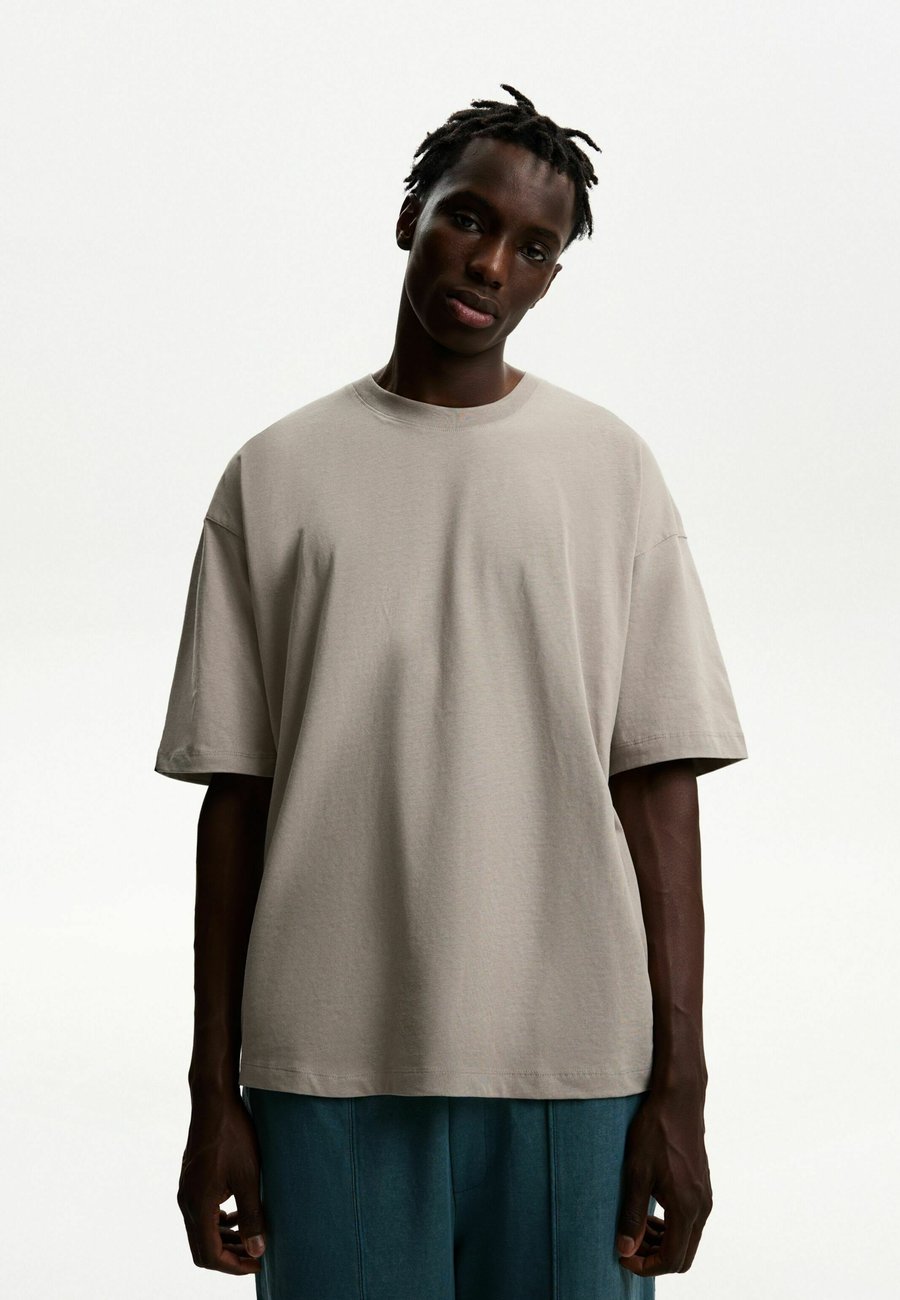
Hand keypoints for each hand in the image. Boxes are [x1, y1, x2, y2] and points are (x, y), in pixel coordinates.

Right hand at [177, 1092, 267, 1274]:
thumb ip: (252, 1216)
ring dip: (224, 1240)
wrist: (214, 1102)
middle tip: (256, 1257)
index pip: (210, 1254)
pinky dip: (218, 1223)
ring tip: (251, 1240)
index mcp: (198, 1205)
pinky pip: (201, 1213)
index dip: (234, 1266)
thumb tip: (257, 1251)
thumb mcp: (249, 1177)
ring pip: (201, 1231)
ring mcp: (186, 1191)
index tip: (257, 1265)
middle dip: (229, 1258)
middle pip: (202, 1248)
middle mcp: (186, 1202)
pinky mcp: (191, 1181)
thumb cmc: (233, 1136)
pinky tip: (237, 1215)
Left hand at [615, 1086, 712, 1275]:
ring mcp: (705, 1197)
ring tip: (635, 1228)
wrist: (679, 1099)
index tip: (623, 1257)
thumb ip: (632, 1214)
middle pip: (683, 1255)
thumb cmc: (656, 1131)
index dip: (646, 1266)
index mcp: (686, 1207)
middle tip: (628, 1246)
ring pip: (688, 1239)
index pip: (671, 1259)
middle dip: (654, 1258)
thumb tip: (625, 1250)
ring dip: (662, 1242)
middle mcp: (702, 1207)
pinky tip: (649, 1212)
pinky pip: (690, 1221)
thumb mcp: (636, 1172)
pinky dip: (671, 1227)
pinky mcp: (703, 1187)